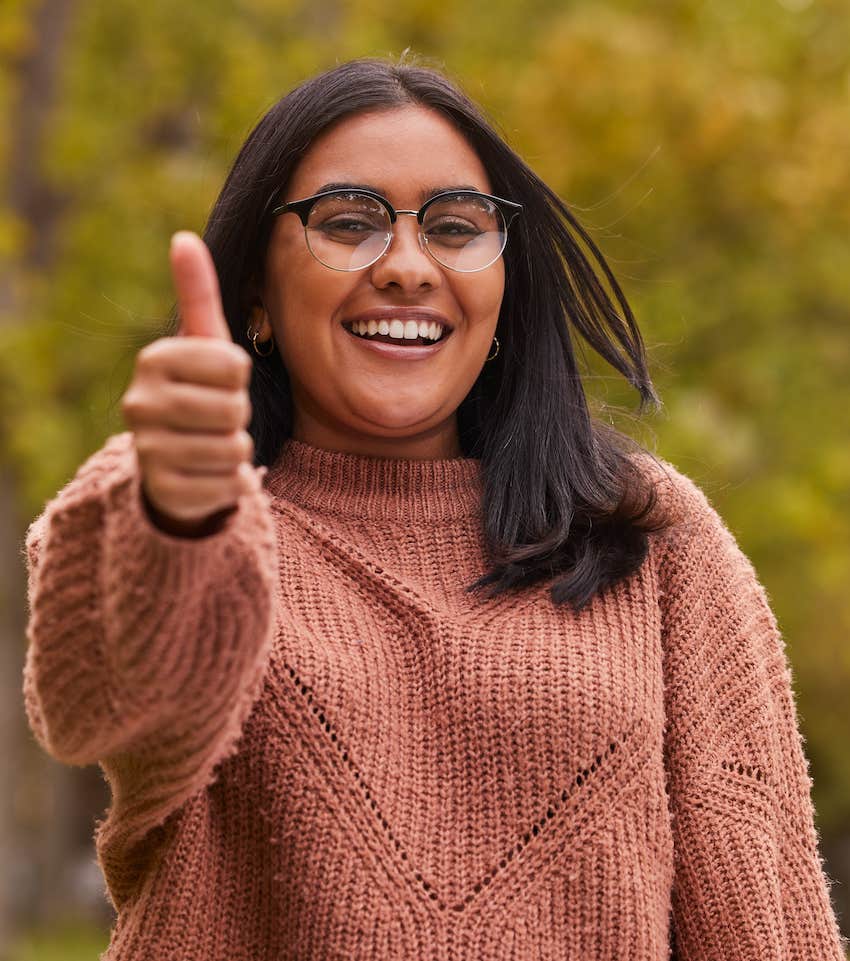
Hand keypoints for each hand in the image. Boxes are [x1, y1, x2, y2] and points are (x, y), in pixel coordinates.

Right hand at [120, 231, 262, 535]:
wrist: (173, 462)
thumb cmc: (197, 392)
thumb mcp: (201, 344)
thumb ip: (197, 294)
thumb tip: (184, 237)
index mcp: (154, 360)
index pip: (235, 364)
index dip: (239, 377)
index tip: (217, 381)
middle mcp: (140, 403)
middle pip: (234, 407)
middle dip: (238, 415)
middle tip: (216, 417)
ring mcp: (148, 450)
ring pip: (235, 447)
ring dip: (236, 449)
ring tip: (212, 443)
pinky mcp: (165, 491)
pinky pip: (230, 485)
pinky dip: (233, 482)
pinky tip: (210, 474)